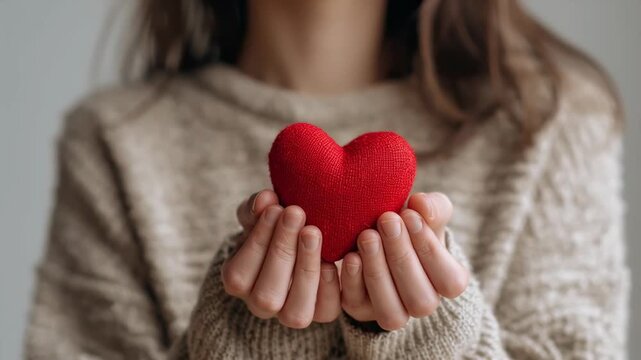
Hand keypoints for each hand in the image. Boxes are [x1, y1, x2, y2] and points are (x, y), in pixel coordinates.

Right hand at [221, 190, 340, 327]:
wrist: (301, 239)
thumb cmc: (274, 226)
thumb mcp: (261, 215)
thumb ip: (257, 208)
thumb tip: (263, 199)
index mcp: (238, 282)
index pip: (239, 275)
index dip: (257, 242)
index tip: (275, 208)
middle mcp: (261, 305)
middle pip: (266, 295)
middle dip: (282, 250)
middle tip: (296, 213)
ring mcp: (291, 313)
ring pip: (295, 312)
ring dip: (305, 269)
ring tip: (313, 232)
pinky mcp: (321, 313)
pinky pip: (326, 311)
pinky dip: (330, 287)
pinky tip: (332, 259)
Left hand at [340, 192, 469, 330]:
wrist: (375, 232)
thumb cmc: (408, 224)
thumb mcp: (424, 212)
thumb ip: (432, 207)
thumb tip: (421, 205)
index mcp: (445, 282)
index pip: (450, 281)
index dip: (431, 250)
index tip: (410, 216)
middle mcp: (421, 302)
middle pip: (421, 300)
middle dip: (402, 257)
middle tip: (386, 221)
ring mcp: (391, 310)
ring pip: (391, 312)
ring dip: (378, 272)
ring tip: (367, 236)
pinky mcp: (360, 309)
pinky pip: (356, 305)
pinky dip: (352, 280)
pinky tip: (351, 255)